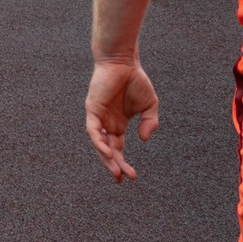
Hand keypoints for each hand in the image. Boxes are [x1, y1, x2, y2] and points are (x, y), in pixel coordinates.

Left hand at [84, 57, 159, 182]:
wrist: (124, 62)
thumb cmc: (135, 80)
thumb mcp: (150, 105)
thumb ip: (150, 123)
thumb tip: (144, 140)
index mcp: (118, 123)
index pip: (118, 148)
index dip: (122, 163)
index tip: (130, 177)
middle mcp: (107, 123)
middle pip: (109, 150)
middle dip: (115, 165)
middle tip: (123, 179)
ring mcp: (98, 117)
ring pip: (99, 143)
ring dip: (106, 158)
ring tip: (116, 171)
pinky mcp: (92, 109)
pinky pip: (93, 129)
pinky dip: (99, 141)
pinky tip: (107, 151)